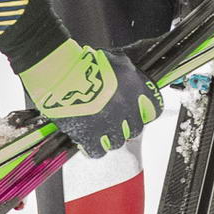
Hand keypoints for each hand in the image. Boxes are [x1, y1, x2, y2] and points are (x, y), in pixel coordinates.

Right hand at [19, 39, 160, 156]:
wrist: (60, 73)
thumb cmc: (84, 64)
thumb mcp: (117, 62)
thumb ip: (131, 75)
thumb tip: (139, 84)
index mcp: (136, 88)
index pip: (153, 110)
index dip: (145, 113)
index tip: (139, 114)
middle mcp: (126, 108)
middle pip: (135, 129)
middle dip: (126, 126)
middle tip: (114, 120)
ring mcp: (109, 124)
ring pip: (118, 141)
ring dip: (110, 136)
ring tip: (99, 128)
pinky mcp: (90, 136)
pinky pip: (99, 151)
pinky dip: (94, 147)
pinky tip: (88, 138)